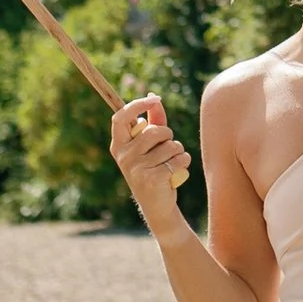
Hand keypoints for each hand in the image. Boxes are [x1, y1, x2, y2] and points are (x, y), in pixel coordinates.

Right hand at [110, 91, 189, 217]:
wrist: (157, 205)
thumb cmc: (154, 169)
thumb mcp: (150, 145)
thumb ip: (153, 121)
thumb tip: (153, 96)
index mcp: (119, 145)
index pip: (120, 117)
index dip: (137, 105)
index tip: (154, 99)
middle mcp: (124, 155)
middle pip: (155, 131)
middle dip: (168, 136)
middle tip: (166, 149)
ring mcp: (136, 168)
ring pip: (170, 145)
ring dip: (178, 152)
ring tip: (170, 164)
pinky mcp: (152, 178)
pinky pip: (178, 158)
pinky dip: (183, 163)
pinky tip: (175, 174)